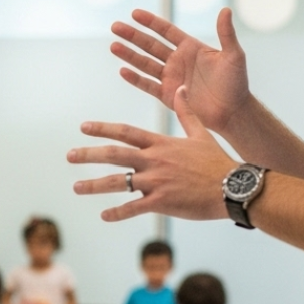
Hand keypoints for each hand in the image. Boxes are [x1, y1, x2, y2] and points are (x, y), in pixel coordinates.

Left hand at [68, 86, 235, 222]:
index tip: (84, 127)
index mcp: (160, 144)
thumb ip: (186, 112)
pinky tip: (103, 215)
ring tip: (76, 187)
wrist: (233, 187)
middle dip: (89, 154)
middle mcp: (154, 160)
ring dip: (94, 185)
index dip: (103, 129)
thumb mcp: (201, 133)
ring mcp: (156, 181)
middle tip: (69, 156)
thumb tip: (181, 88)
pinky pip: (133, 207)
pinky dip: (117, 212)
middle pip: (114, 154)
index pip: (126, 132)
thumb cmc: (217, 161)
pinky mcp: (161, 201)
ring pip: (118, 182)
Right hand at [111, 8, 250, 135]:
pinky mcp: (167, 95)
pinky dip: (135, 79)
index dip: (151, 22)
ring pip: (144, 63)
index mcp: (190, 48)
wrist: (232, 112)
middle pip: (150, 45)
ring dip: (129, 55)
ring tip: (113, 46)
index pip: (166, 31)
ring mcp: (170, 78)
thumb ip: (226, 33)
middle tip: (115, 26)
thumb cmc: (236, 82)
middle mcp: (177, 61)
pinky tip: (122, 71)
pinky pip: (148, 85)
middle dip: (132, 36)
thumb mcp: (234, 55)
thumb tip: (226, 9)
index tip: (135, 14)